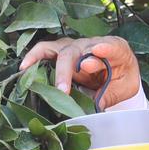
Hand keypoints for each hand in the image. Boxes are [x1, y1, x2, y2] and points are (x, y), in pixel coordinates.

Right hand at [19, 36, 140, 107]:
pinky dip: (34, 57)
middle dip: (68, 69)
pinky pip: (46, 50)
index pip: (111, 46)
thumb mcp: (124, 89)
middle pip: (78, 51)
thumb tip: (94, 105)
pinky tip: (24, 67)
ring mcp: (76, 47)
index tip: (98, 51)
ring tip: (30, 71)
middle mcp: (93, 44)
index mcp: (116, 49)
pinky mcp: (63, 52)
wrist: (120, 72)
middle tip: (63, 89)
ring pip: (59, 49)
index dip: (104, 48)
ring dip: (45, 59)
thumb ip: (110, 95)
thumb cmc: (122, 78)